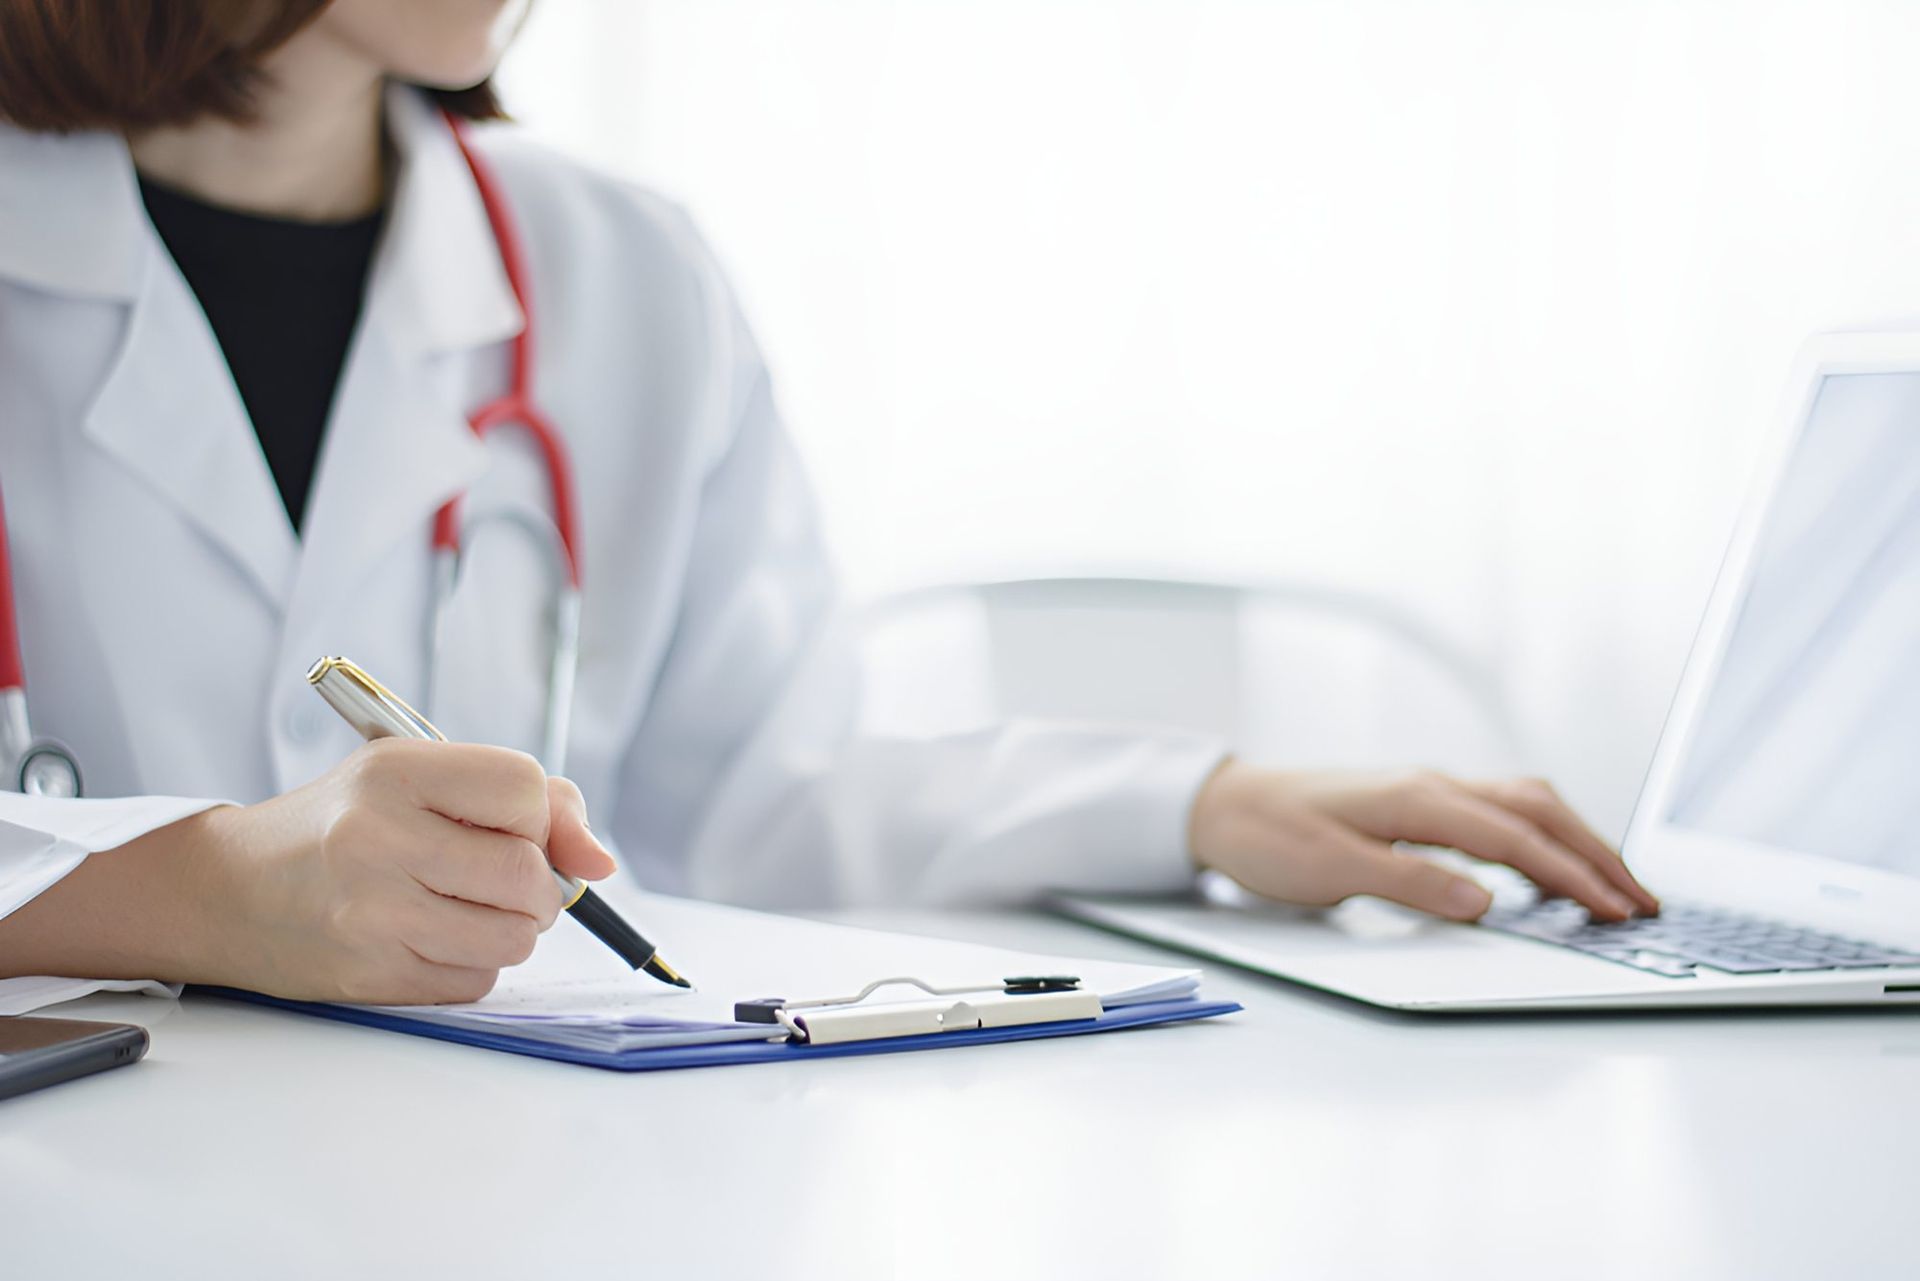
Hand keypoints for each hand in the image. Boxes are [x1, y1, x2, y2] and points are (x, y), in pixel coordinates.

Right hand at [189, 739, 617, 1003]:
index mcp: (395, 773)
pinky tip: (432, 938)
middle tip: (506, 879)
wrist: (227, 890)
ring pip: (512, 937)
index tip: (512, 826)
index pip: (526, 789)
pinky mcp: (370, 976)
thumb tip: (601, 862)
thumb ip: (528, 802)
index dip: (538, 815)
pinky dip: (475, 964)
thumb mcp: (417, 779)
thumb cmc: (341, 825)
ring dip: (512, 929)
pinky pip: (476, 981)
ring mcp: (371, 913)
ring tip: (469, 907)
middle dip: (538, 885)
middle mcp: (378, 838)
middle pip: (527, 873)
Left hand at [1188, 761, 1658, 922]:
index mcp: (1416, 799)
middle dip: (1597, 854)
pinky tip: (1555, 864)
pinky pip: (1500, 812)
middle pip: (1538, 811)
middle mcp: (1432, 786)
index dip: (1572, 875)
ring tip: (1620, 887)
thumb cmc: (1268, 836)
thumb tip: (1484, 902)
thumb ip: (1408, 883)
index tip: (1617, 910)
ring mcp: (1429, 790)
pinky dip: (1543, 835)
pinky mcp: (1420, 803)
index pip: (1515, 837)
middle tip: (1646, 902)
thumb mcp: (1329, 870)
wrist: (1223, 805)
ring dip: (1577, 841)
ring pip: (1525, 805)